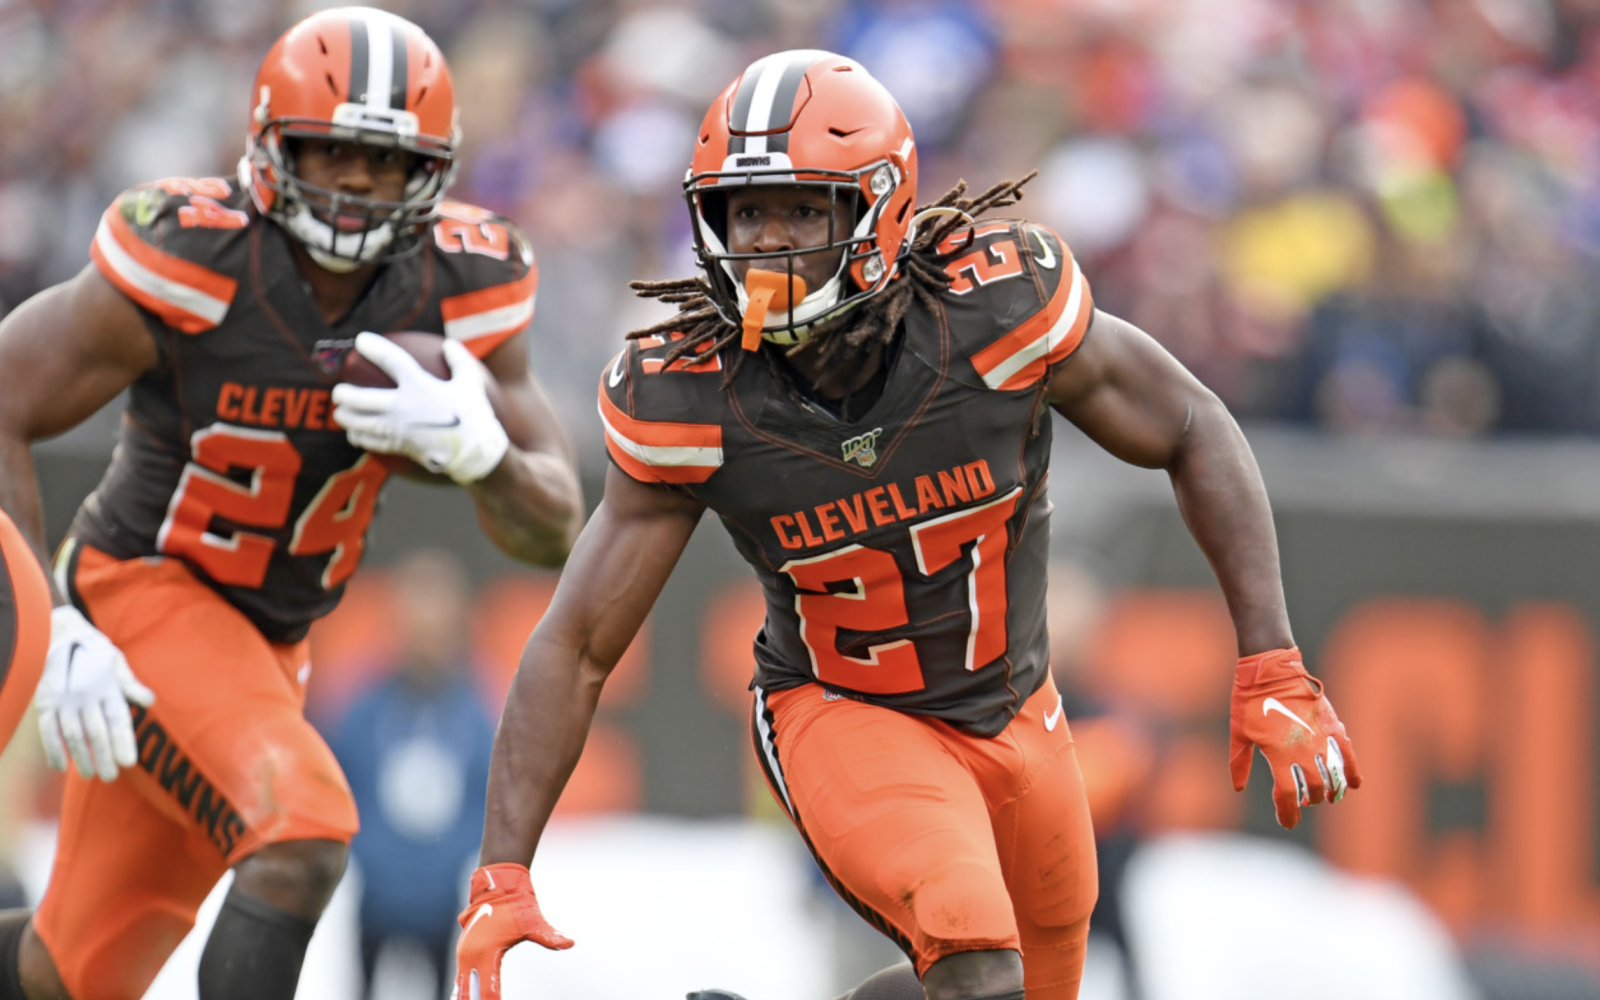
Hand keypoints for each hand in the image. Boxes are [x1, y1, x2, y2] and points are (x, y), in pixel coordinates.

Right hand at [35, 606, 154, 780]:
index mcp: (108, 686)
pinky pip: (48, 729)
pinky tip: (61, 766)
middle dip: (104, 757)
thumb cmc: (95, 651)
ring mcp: (64, 699)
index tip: (129, 763)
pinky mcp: (45, 701)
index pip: (118, 720)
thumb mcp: (117, 661)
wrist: (61, 631)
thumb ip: (130, 684)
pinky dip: (54, 748)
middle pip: (97, 733)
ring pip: (73, 735)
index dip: (123, 742)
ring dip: (81, 757)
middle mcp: (87, 694)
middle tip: (110, 777)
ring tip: (90, 775)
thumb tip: (149, 700)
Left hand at [332, 332, 508, 484]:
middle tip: (338, 391)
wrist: (475, 453)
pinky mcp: (400, 445)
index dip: (374, 348)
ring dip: (345, 417)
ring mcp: (399, 429)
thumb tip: (449, 344)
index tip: (360, 341)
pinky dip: (359, 437)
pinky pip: (371, 442)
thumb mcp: (472, 382)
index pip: (391, 361)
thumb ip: (459, 360)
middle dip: (344, 394)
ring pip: (361, 423)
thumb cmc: (475, 415)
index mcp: (420, 386)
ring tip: (339, 413)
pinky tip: (354, 435)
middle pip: (362, 398)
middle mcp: (403, 407)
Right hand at [453, 863, 571, 999]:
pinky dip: (463, 991)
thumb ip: (549, 936)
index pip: (489, 991)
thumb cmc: (515, 904)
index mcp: (487, 954)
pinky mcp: (462, 951)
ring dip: (468, 999)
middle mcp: (470, 956)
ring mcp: (463, 954)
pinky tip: (468, 999)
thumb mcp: (533, 922)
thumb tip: (569, 943)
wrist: (496, 885)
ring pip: (461, 987)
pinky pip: (460, 978)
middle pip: (470, 994)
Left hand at [1229, 646, 1361, 828]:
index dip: (1288, 813)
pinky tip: (1354, 784)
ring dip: (1331, 790)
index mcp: (1277, 754)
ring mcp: (1320, 737)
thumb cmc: (1249, 700)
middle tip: (1304, 801)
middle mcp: (1302, 749)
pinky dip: (1353, 770)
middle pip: (1315, 787)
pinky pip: (1347, 752)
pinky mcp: (1331, 724)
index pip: (1287, 795)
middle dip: (1310, 800)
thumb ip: (1239, 763)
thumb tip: (1238, 788)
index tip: (1288, 822)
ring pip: (1333, 774)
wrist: (1271, 668)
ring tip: (1327, 797)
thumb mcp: (1238, 733)